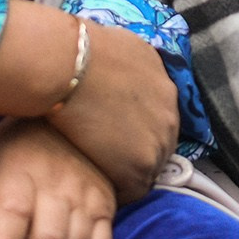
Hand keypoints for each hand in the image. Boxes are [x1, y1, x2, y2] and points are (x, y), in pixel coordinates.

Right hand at [43, 23, 176, 204]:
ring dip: (128, 172)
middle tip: (107, 158)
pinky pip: (133, 190)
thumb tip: (113, 68)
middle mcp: (170, 113)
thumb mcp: (119, 47)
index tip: (115, 135)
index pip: (158, 119)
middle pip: (159, 144)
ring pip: (148, 168)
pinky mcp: (140, 166)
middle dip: (136, 152)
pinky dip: (117, 191)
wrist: (69, 67)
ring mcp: (158, 142)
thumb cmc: (81, 52)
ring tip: (100, 174)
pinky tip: (96, 186)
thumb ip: (127, 65)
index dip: (136, 130)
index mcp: (165, 85)